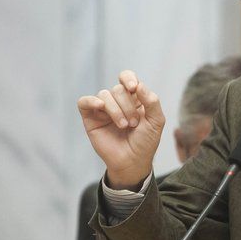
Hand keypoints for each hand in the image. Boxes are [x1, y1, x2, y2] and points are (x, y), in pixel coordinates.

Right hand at [77, 70, 164, 188]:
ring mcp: (103, 109)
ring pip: (104, 95)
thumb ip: (152, 101)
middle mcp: (118, 101)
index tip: (133, 88)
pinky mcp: (90, 118)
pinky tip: (100, 107)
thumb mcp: (156, 121)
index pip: (127, 78)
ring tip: (124, 126)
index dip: (128, 78)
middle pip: (118, 89)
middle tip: (133, 123)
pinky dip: (91, 101)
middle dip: (128, 106)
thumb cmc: (145, 142)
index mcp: (134, 98)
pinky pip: (84, 102)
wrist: (132, 161)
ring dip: (116, 110)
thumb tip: (139, 85)